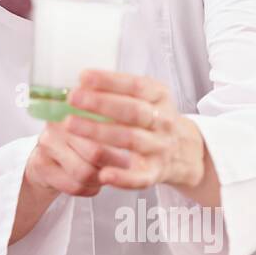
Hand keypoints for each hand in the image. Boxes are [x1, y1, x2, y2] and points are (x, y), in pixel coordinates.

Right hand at [25, 107, 132, 198]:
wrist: (48, 158)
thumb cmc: (81, 139)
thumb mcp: (97, 122)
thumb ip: (114, 119)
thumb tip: (141, 123)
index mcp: (74, 104)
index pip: (101, 119)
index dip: (121, 133)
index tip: (137, 143)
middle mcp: (57, 122)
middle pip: (95, 151)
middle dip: (115, 161)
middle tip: (127, 164)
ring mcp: (46, 144)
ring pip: (85, 172)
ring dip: (101, 179)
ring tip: (106, 174)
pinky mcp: (41, 165)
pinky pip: (74, 185)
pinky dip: (90, 189)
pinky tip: (92, 183)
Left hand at [62, 70, 203, 191]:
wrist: (183, 151)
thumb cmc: (152, 119)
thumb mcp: (145, 97)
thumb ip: (117, 89)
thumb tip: (79, 82)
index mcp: (159, 97)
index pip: (136, 85)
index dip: (109, 81)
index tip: (83, 76)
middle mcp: (162, 121)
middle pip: (132, 111)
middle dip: (100, 103)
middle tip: (73, 98)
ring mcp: (159, 147)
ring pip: (131, 140)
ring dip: (99, 132)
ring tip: (71, 124)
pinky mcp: (155, 172)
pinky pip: (140, 177)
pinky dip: (122, 177)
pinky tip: (103, 174)